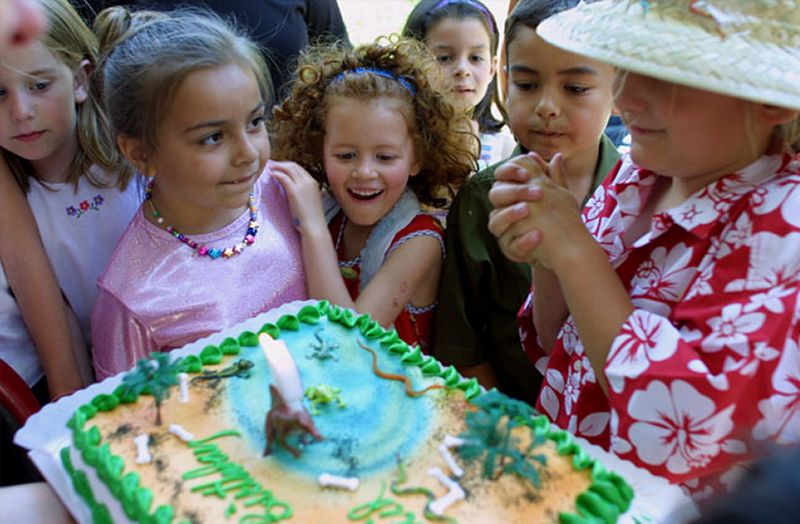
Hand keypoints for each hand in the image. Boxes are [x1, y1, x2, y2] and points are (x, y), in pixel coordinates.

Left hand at [269, 160, 326, 234]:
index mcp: (314, 183)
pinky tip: (271, 175)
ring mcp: (302, 185)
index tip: (280, 168)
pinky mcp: (294, 191)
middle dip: (282, 164)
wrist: (314, 227)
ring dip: (278, 167)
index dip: (288, 166)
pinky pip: (283, 177)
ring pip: (288, 168)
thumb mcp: (310, 202)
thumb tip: (295, 194)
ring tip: (270, 169)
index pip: (300, 169)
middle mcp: (309, 181)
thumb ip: (305, 194)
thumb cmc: (311, 219)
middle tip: (272, 166)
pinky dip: (276, 174)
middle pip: (294, 166)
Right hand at [488, 153, 583, 269]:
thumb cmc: (556, 216)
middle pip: (495, 195)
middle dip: (514, 192)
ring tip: (528, 210)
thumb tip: (557, 156)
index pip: (501, 175)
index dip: (509, 171)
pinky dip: (523, 241)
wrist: (563, 246)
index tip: (527, 174)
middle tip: (537, 193)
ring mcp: (504, 230)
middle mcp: (503, 210)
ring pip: (495, 222)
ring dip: (510, 214)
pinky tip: (537, 235)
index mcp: (512, 192)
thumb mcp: (558, 194)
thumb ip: (554, 177)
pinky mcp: (509, 249)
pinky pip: (509, 245)